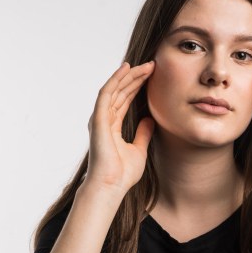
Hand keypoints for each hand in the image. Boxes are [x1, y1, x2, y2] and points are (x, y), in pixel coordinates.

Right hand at [85, 61, 154, 192]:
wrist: (111, 187)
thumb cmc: (122, 174)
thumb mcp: (139, 150)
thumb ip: (143, 134)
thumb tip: (149, 119)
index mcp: (112, 126)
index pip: (126, 99)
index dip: (138, 86)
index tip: (153, 76)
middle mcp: (104, 119)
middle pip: (121, 91)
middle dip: (136, 77)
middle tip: (152, 65)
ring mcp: (100, 118)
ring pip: (115, 89)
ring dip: (129, 75)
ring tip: (145, 65)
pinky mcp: (98, 119)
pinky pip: (106, 94)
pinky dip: (116, 80)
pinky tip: (127, 69)